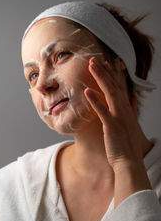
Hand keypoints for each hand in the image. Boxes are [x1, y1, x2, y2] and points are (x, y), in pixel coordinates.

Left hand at [84, 56, 143, 170]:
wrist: (130, 162)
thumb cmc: (127, 145)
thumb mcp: (131, 124)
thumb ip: (132, 110)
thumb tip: (132, 99)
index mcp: (127, 109)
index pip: (121, 87)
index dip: (114, 74)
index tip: (108, 63)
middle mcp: (124, 110)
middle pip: (114, 86)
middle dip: (105, 71)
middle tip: (95, 59)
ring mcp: (118, 117)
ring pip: (109, 93)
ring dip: (100, 78)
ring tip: (92, 66)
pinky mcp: (112, 126)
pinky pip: (102, 111)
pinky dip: (95, 101)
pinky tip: (87, 92)